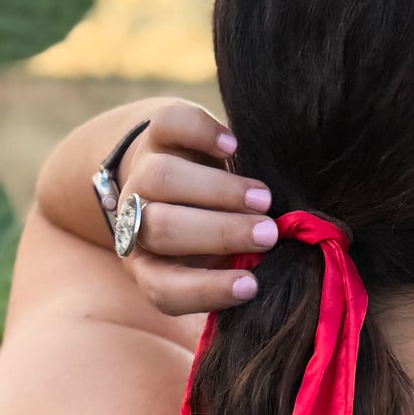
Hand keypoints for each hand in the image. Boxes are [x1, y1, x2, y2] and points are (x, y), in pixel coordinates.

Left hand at [114, 100, 276, 314]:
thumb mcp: (224, 263)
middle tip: (268, 233)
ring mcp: (142, 175)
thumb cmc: (215, 237)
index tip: (252, 285)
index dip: (206, 289)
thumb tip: (275, 272)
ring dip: (218, 190)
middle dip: (219, 232)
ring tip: (264, 198)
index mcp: (151, 268)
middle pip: (162, 228)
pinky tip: (232, 147)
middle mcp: (138, 223)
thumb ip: (239, 268)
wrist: (188, 181)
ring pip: (163, 178)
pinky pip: (168, 125)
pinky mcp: (156, 136)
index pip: (164, 287)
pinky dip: (201, 133)